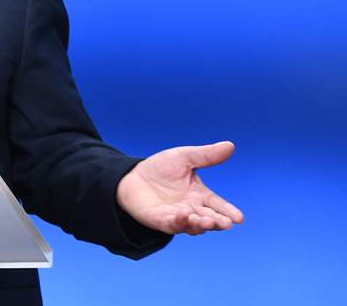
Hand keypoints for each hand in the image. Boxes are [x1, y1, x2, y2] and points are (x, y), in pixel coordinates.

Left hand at [117, 141, 243, 235]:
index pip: (218, 205)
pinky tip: (184, 215)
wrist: (132, 176)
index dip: (229, 212)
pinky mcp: (161, 221)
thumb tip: (230, 146)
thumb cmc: (160, 168)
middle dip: (218, 222)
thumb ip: (206, 155)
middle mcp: (191, 209)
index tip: (239, 218)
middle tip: (226, 223)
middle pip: (208, 218)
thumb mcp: (184, 157)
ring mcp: (177, 216)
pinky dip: (179, 221)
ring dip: (200, 224)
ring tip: (207, 221)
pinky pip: (172, 224)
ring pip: (192, 225)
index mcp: (200, 196)